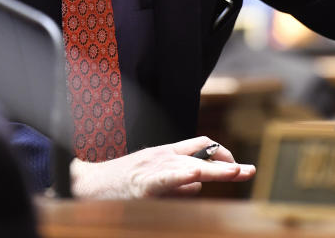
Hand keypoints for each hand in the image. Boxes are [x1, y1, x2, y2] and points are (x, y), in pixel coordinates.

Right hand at [70, 136, 255, 198]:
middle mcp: (162, 158)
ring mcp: (152, 170)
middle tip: (250, 171)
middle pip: (202, 156)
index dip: (223, 155)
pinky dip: (179, 178)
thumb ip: (176, 181)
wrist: (85, 185)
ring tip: (237, 171)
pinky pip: (165, 180)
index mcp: (166, 154)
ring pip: (189, 168)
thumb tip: (198, 187)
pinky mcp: (141, 185)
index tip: (239, 168)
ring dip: (215, 171)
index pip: (201, 146)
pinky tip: (194, 178)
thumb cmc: (120, 185)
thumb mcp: (152, 177)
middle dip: (228, 165)